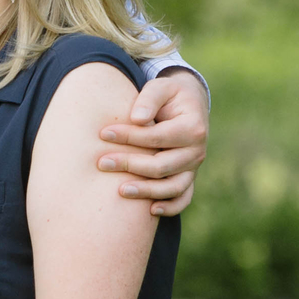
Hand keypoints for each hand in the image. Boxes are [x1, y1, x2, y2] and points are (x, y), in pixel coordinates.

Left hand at [98, 66, 207, 215]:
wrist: (189, 105)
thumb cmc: (169, 95)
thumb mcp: (161, 87)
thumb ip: (149, 99)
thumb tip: (136, 119)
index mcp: (192, 128)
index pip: (156, 137)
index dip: (129, 136)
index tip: (104, 133)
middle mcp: (197, 151)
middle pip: (162, 166)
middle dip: (130, 165)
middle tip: (102, 162)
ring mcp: (194, 167)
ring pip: (173, 187)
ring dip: (146, 191)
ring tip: (120, 190)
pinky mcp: (189, 178)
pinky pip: (183, 198)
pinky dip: (170, 207)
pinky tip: (150, 211)